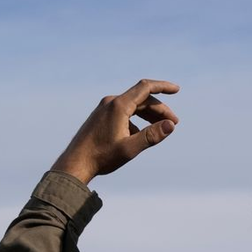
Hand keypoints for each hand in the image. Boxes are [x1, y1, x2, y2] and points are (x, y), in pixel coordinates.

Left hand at [52, 79, 179, 183]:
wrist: (74, 165)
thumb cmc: (100, 158)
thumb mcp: (129, 149)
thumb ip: (151, 136)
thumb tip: (171, 126)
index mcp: (119, 105)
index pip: (146, 88)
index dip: (163, 87)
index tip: (176, 90)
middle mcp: (111, 102)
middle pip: (141, 99)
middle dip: (158, 110)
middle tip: (173, 123)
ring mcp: (103, 109)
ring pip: (132, 107)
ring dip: (147, 116)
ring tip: (159, 128)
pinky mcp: (99, 117)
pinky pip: (122, 114)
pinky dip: (134, 122)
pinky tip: (138, 136)